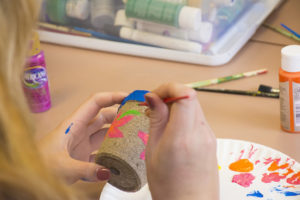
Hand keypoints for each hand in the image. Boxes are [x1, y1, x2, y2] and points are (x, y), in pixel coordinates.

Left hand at [38, 92, 126, 183]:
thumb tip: (109, 171)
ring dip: (116, 135)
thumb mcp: (63, 167)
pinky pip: (100, 152)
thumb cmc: (38, 166)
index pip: (95, 103)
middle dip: (119, 116)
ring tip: (132, 138)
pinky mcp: (81, 158)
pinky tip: (119, 160)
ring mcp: (80, 145)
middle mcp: (78, 132)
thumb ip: (86, 169)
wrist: (28, 176)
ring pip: (103, 134)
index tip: (128, 97)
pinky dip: (109, 154)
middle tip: (135, 119)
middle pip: (103, 117)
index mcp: (73, 124)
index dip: (111, 96)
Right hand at [145, 83, 218, 199]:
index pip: (185, 94)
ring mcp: (209, 136)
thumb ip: (156, 120)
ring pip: (193, 106)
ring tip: (161, 118)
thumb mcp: (153, 151)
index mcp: (183, 137)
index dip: (168, 88)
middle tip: (153, 106)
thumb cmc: (169, 187)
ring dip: (176, 105)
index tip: (154, 96)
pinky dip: (183, 115)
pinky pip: (197, 117)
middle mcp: (201, 133)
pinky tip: (172, 127)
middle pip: (189, 96)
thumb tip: (153, 97)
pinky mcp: (211, 139)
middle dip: (169, 94)